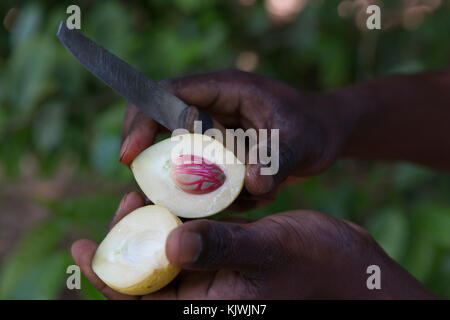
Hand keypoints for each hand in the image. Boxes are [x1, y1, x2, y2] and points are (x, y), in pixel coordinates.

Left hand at [71, 192, 436, 298]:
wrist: (347, 263)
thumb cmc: (316, 263)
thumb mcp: (268, 252)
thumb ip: (220, 249)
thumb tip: (170, 241)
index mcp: (206, 304)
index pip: (140, 299)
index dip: (106, 276)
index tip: (80, 248)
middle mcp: (203, 293)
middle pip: (145, 273)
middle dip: (126, 241)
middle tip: (124, 203)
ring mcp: (213, 273)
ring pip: (164, 251)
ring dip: (149, 224)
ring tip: (141, 195)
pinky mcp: (223, 254)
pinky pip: (188, 237)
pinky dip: (175, 216)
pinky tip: (172, 193)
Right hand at [119, 69, 348, 204]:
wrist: (325, 134)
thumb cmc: (314, 128)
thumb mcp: (300, 142)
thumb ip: (277, 161)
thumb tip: (254, 185)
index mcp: (225, 90)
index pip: (169, 94)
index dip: (142, 119)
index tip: (129, 155)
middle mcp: (213, 108)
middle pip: (161, 124)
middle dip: (152, 157)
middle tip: (150, 191)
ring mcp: (215, 130)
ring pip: (178, 153)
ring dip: (186, 180)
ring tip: (222, 198)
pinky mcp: (220, 151)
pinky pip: (199, 170)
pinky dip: (210, 190)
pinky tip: (247, 197)